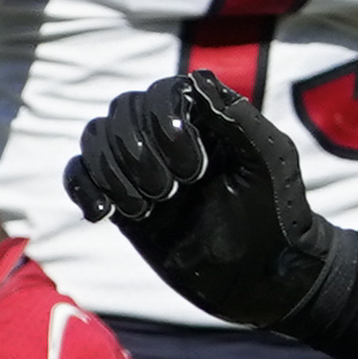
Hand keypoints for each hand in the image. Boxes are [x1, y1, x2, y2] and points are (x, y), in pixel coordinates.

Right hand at [63, 70, 337, 332]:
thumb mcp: (269, 160)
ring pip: (95, 140)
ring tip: (145, 208)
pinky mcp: (124, 201)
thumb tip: (195, 81)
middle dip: (138, 155)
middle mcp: (168, 138)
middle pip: (121, 113)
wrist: (265, 277)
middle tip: (171, 194)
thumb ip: (236, 118)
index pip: (159, 95)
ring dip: (112, 173)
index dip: (165, 126)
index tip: (195, 171)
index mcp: (204, 119)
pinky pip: (80, 176)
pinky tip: (103, 214)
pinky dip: (82, 188)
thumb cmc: (278, 215)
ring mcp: (143, 169)